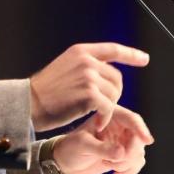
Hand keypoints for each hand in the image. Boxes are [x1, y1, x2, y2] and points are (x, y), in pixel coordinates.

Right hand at [29, 43, 149, 131]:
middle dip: (113, 94)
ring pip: (115, 94)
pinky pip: (109, 107)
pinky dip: (106, 118)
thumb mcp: (65, 68)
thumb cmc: (45, 92)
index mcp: (80, 52)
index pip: (112, 49)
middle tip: (100, 107)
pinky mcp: (89, 94)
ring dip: (108, 107)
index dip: (131, 54)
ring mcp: (88, 76)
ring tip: (94, 114)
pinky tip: (98, 123)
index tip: (144, 59)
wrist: (29, 103)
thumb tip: (105, 72)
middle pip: (117, 78)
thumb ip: (84, 66)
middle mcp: (86, 61)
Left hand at [52, 105, 153, 173]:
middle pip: (138, 138)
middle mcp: (119, 127)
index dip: (141, 129)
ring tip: (108, 165)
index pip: (131, 119)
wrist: (65, 163)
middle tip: (115, 162)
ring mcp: (122, 141)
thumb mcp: (83, 145)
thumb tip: (121, 153)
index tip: (147, 141)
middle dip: (130, 153)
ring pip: (139, 152)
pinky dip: (130, 171)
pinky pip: (137, 163)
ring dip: (127, 164)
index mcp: (109, 115)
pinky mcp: (123, 155)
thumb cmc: (70, 148)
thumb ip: (102, 149)